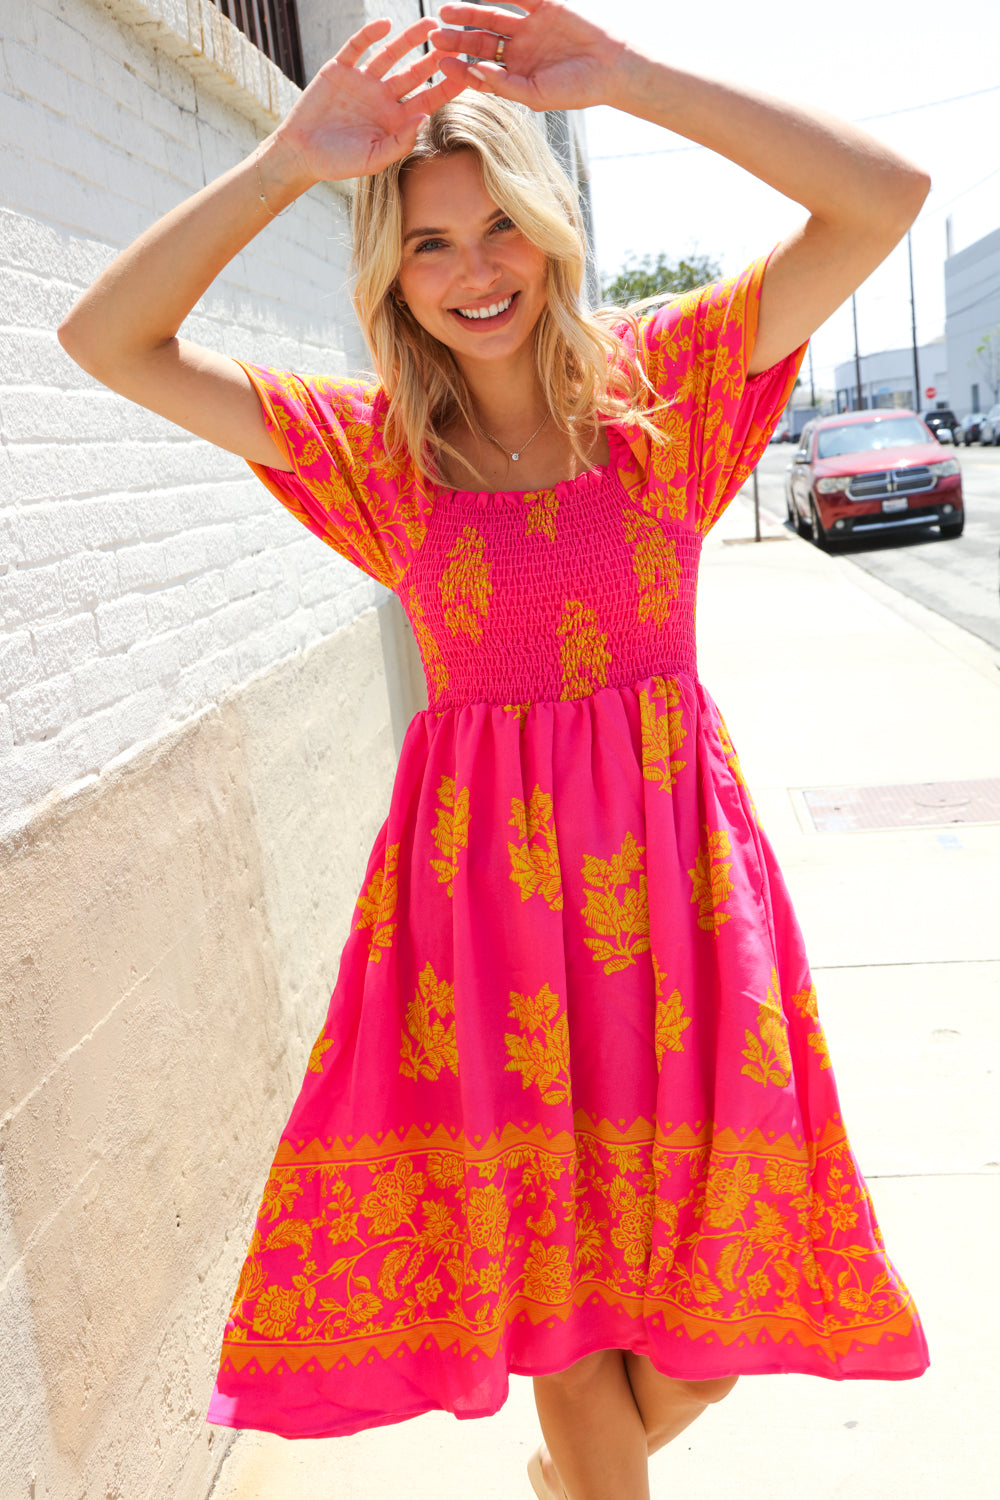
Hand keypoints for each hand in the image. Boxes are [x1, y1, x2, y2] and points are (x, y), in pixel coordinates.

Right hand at [273, 17, 467, 184]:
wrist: (301, 153)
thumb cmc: (339, 163)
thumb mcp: (374, 159)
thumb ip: (400, 142)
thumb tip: (424, 119)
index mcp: (395, 120)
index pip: (427, 101)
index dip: (446, 88)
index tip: (466, 75)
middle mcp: (383, 97)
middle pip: (415, 73)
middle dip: (434, 59)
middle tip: (455, 42)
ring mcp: (363, 81)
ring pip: (391, 55)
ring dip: (409, 39)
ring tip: (430, 24)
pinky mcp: (340, 69)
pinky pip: (358, 47)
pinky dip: (370, 35)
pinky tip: (385, 25)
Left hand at [429, 1, 626, 112]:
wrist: (611, 67)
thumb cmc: (576, 89)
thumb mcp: (535, 95)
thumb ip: (504, 84)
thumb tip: (474, 70)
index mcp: (515, 76)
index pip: (480, 70)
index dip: (459, 67)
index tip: (439, 64)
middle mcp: (518, 52)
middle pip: (480, 42)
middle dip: (457, 39)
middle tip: (434, 35)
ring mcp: (529, 27)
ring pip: (491, 17)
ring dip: (468, 13)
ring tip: (446, 11)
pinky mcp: (543, 6)